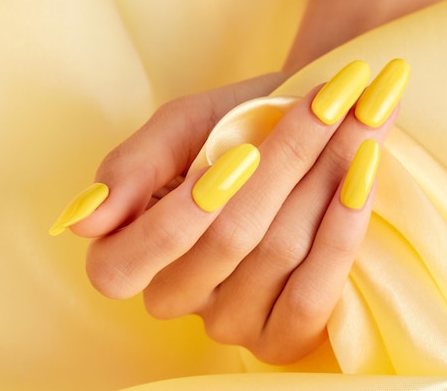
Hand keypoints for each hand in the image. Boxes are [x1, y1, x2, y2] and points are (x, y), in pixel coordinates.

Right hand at [50, 59, 409, 363]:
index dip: (180, 214)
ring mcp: (228, 323)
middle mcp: (173, 297)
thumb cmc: (235, 126)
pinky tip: (362, 177)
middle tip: (323, 107)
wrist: (301, 130)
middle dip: (281, 166)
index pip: (123, 265)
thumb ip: (132, 166)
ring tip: (354, 124)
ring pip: (274, 257)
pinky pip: (312, 296)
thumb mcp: (178, 128)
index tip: (239, 153)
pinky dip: (343, 230)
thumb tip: (83, 220)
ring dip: (322, 180)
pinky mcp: (281, 338)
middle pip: (222, 243)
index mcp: (129, 253)